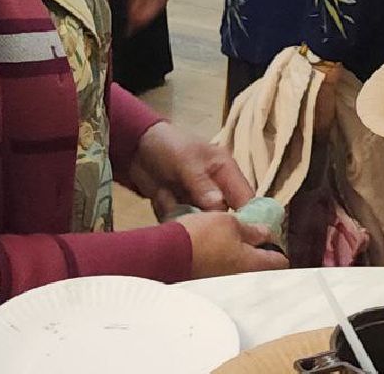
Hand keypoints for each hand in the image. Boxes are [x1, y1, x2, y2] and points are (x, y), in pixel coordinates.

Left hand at [129, 122, 253, 216]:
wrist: (136, 147)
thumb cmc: (168, 146)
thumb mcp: (186, 161)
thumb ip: (202, 184)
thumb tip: (219, 207)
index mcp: (226, 171)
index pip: (245, 199)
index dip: (247, 219)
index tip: (239, 238)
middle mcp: (217, 189)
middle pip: (225, 217)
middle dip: (210, 225)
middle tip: (195, 225)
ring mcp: (198, 201)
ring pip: (202, 224)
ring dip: (188, 222)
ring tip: (173, 207)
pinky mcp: (181, 210)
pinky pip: (183, 224)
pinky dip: (173, 221)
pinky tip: (162, 205)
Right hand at [176, 211, 288, 277]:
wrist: (165, 255)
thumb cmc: (201, 237)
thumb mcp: (230, 223)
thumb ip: (252, 230)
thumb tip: (268, 233)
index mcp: (251, 264)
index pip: (279, 262)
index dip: (278, 248)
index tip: (273, 238)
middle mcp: (240, 280)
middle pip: (258, 269)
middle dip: (258, 255)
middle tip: (251, 237)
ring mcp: (222, 285)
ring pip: (238, 272)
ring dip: (237, 258)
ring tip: (229, 241)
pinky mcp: (205, 285)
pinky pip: (220, 274)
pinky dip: (220, 263)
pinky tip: (212, 250)